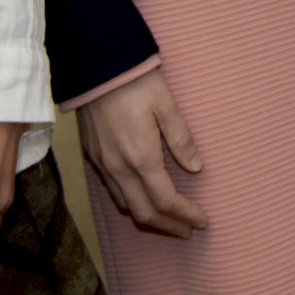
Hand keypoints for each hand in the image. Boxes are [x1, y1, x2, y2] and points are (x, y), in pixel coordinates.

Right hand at [76, 69, 206, 238]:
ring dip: (148, 218)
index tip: (202, 221)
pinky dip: (130, 202)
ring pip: (125, 205)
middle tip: (187, 230)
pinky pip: (112, 191)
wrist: (96, 65)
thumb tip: (196, 167)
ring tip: (168, 220)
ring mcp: (103, 164)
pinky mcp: (93, 156)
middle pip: (144, 213)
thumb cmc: (135, 81)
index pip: (166, 201)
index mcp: (141, 157)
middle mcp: (119, 167)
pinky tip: (142, 197)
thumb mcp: (166, 105)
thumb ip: (181, 139)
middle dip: (168, 226)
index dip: (185, 215)